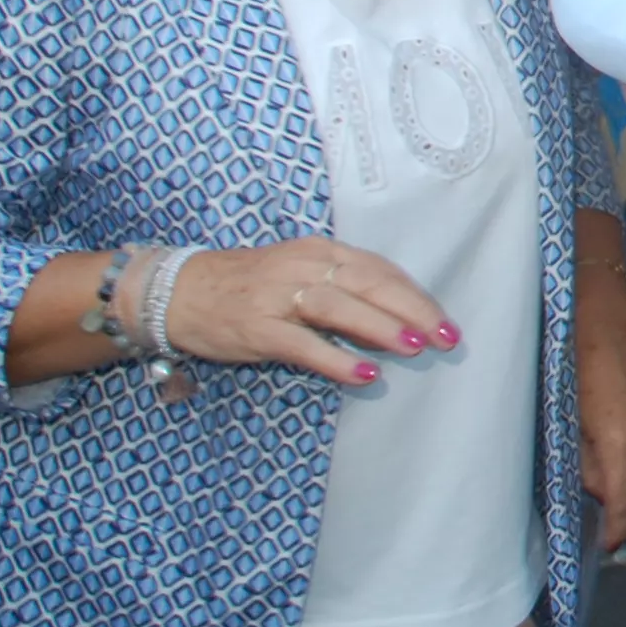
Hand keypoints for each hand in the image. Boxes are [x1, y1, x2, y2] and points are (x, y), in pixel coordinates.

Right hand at [158, 237, 450, 388]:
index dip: (415, 295)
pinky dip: (336, 359)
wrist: (179, 291)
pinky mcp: (256, 327)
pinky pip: (302, 344)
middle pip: (369, 283)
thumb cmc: (252, 286)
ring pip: (339, 307)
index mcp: (320, 251)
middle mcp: (303, 266)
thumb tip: (397, 321)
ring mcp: (277, 295)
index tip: (446, 320)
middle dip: (412, 310)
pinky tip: (364, 375)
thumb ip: (345, 290)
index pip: (379, 269)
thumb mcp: (301, 275)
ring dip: (380, 327)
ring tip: (414, 347)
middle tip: (446, 336)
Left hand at [574, 247, 625, 550]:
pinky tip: (620, 438)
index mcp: (622, 441)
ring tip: (604, 466)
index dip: (618, 528)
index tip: (608, 545)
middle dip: (620, 499)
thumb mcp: (566, 421)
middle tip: (595, 502)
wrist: (602, 320)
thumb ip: (581, 462)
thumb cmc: (571, 368)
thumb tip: (593, 490)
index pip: (625, 500)